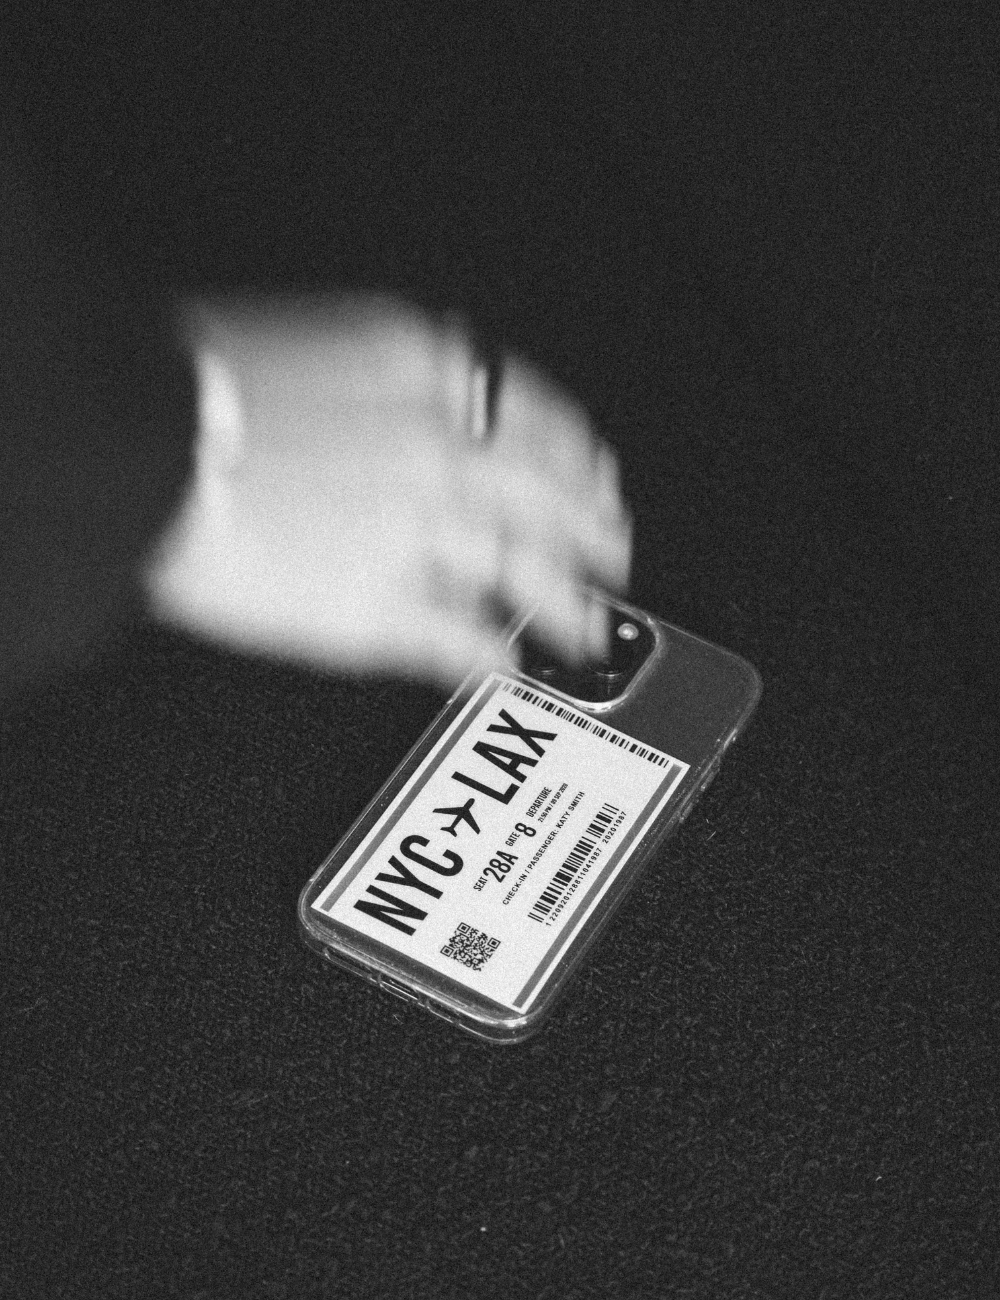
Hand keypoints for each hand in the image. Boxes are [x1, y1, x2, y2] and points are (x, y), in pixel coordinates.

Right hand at [144, 294, 631, 689]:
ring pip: (523, 572)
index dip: (578, 456)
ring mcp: (417, 530)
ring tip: (586, 630)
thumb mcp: (315, 339)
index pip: (536, 414)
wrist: (130, 443)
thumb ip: (391, 376)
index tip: (596, 475)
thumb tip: (432, 401)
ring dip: (566, 606)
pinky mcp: (376, 605)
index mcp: (421, 370)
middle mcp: (437, 447)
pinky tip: (507, 670)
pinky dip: (490, 658)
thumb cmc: (194, 387)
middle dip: (594, 534)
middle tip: (615, 555)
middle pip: (550, 499)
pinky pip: (457, 640)